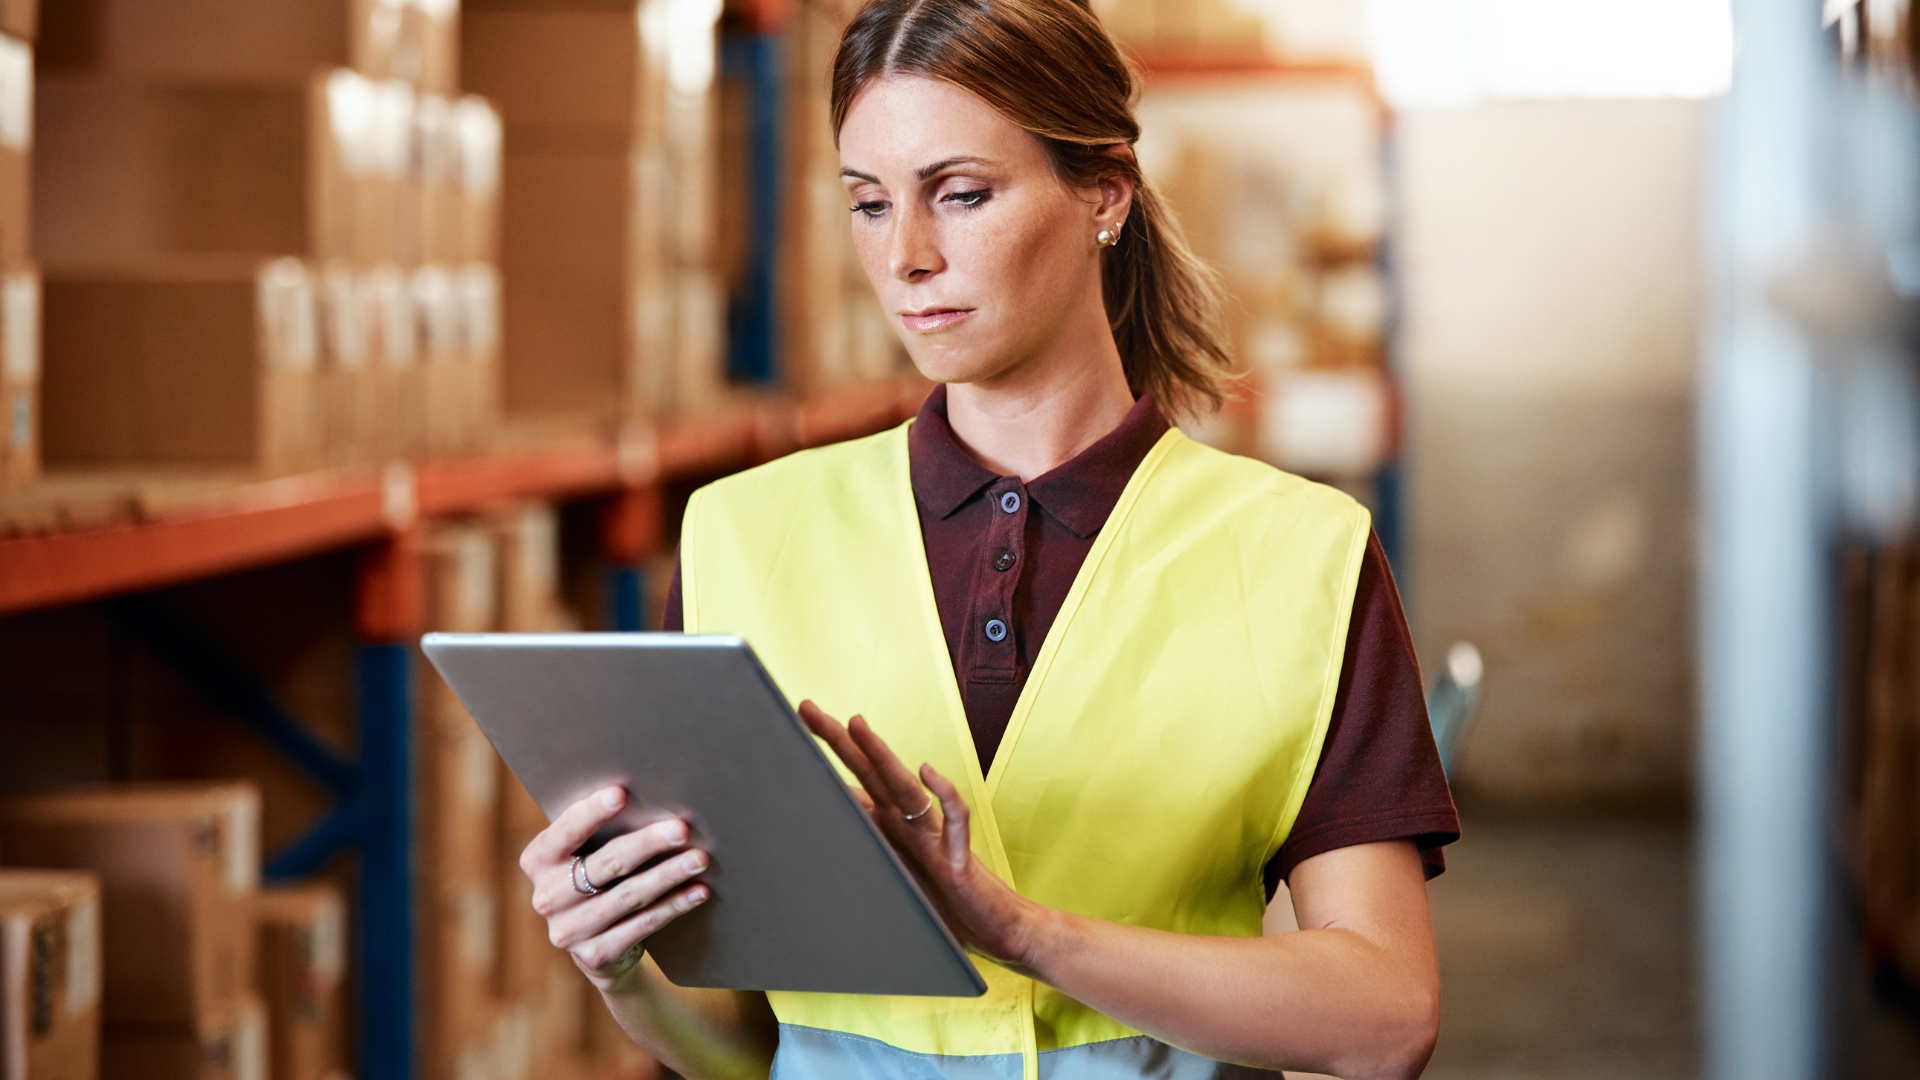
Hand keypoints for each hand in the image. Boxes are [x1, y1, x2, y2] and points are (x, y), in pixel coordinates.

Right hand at [519, 786, 710, 988]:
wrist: (598, 946)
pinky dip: (674, 906)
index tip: (621, 793)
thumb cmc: (599, 878)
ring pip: (629, 896)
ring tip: (699, 859)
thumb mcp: (586, 853)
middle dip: (647, 844)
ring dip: (668, 875)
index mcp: (538, 861)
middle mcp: (548, 897)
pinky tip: (698, 891)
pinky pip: (643, 925)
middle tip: (681, 829)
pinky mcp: (596, 955)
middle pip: (605, 864)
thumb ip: (602, 830)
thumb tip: (653, 798)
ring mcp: (569, 930)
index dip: (591, 812)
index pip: (565, 832)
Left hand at [797, 700, 1046, 970]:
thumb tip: (832, 835)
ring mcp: (935, 838)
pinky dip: (944, 795)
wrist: (997, 927)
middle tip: (805, 707)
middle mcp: (911, 825)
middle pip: (871, 772)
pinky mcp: (958, 860)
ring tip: (855, 724)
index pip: (857, 780)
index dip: (828, 755)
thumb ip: (872, 852)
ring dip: (880, 754)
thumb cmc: (948, 904)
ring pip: (905, 787)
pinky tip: (930, 771)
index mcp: (894, 827)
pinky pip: (955, 821)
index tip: (799, 723)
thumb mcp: (897, 878)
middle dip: (838, 739)